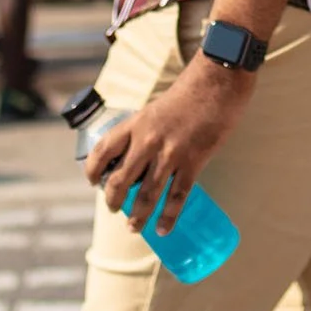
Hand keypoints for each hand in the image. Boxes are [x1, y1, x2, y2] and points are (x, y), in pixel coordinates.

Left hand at [83, 59, 254, 235]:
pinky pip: (177, 196)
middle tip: (114, 211)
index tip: (92, 182)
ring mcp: (170, 153)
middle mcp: (147, 140)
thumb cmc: (190, 91)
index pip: (103, 149)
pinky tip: (163, 229)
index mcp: (135, 123)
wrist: (217, 81)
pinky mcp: (193, 161)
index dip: (93, 169)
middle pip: (120, 179)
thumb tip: (141, 155)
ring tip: (133, 228)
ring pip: (147, 193)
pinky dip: (168, 216)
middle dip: (113, 200)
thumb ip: (146, 130)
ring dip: (137, 215)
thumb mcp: (156, 107)